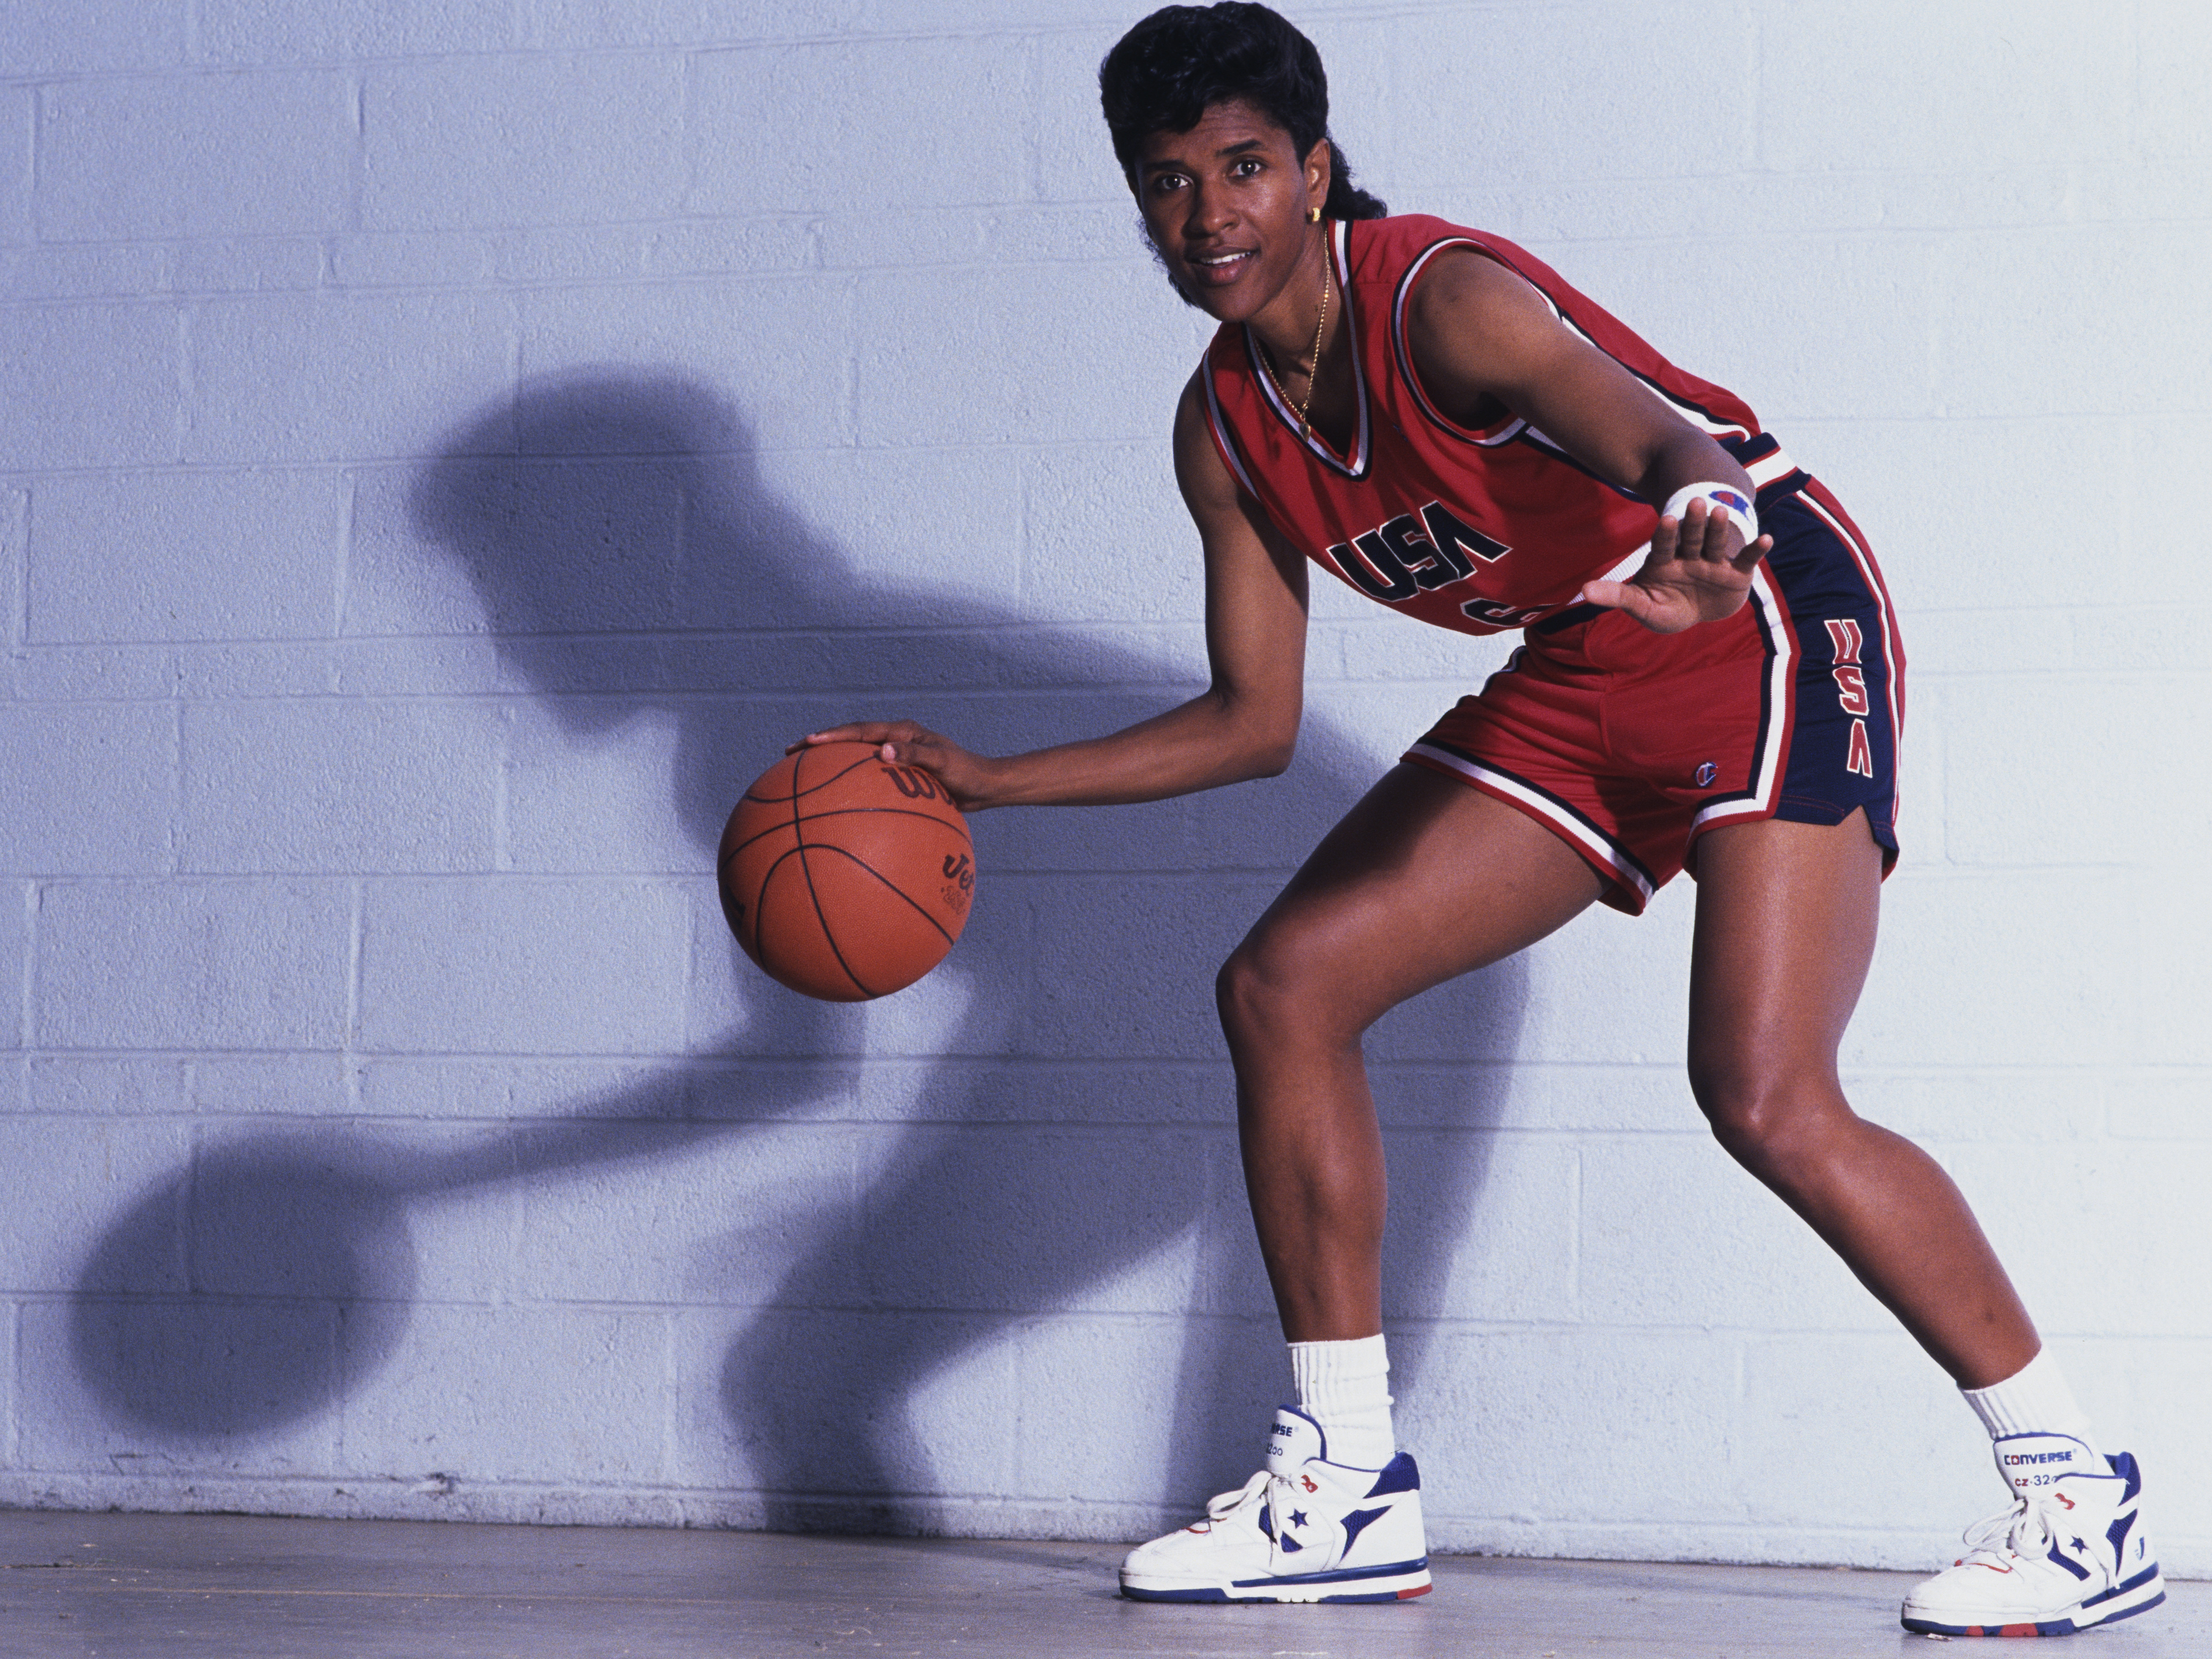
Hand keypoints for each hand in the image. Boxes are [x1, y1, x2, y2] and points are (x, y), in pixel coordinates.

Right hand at [788, 720, 996, 810]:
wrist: (984, 785)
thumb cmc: (966, 773)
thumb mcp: (943, 763)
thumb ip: (915, 756)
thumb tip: (884, 752)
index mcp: (902, 731)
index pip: (861, 731)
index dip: (833, 737)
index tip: (808, 743)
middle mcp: (895, 740)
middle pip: (850, 740)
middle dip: (819, 745)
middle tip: (788, 754)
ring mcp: (894, 756)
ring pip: (854, 758)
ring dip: (829, 765)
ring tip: (799, 776)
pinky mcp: (897, 774)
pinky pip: (867, 778)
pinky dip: (849, 785)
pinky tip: (834, 802)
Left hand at [1577, 497, 1771, 633]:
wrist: (1698, 613)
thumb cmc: (1666, 607)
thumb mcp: (1641, 606)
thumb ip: (1616, 596)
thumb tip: (1583, 591)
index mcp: (1665, 561)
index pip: (1663, 545)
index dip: (1665, 533)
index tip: (1666, 518)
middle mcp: (1690, 556)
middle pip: (1691, 537)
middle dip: (1693, 522)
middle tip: (1696, 502)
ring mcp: (1714, 563)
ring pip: (1716, 543)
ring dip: (1720, 529)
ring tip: (1723, 512)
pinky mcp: (1736, 574)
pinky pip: (1747, 560)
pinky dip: (1756, 550)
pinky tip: (1766, 538)